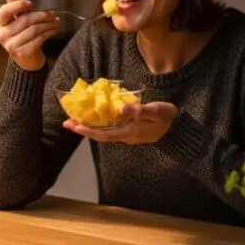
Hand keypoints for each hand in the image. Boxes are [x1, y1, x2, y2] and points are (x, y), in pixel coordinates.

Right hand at [0, 0, 59, 70]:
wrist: (27, 59)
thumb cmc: (24, 36)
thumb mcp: (19, 21)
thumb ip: (17, 9)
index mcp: (1, 24)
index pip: (4, 12)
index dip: (17, 5)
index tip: (31, 3)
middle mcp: (3, 35)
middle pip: (25, 20)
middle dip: (42, 15)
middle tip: (53, 14)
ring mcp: (11, 46)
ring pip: (34, 29)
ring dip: (48, 24)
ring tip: (56, 21)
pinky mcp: (22, 53)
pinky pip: (39, 39)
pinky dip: (49, 32)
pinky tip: (54, 29)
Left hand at [63, 102, 177, 143]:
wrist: (177, 128)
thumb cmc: (167, 118)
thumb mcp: (157, 111)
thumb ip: (140, 110)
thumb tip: (122, 108)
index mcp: (130, 132)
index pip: (104, 134)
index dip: (89, 130)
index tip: (75, 125)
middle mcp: (125, 135)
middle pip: (99, 134)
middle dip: (83, 129)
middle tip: (66, 123)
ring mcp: (126, 134)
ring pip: (103, 131)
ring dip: (88, 126)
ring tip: (73, 120)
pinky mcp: (128, 129)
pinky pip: (109, 128)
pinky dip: (98, 123)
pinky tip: (92, 117)